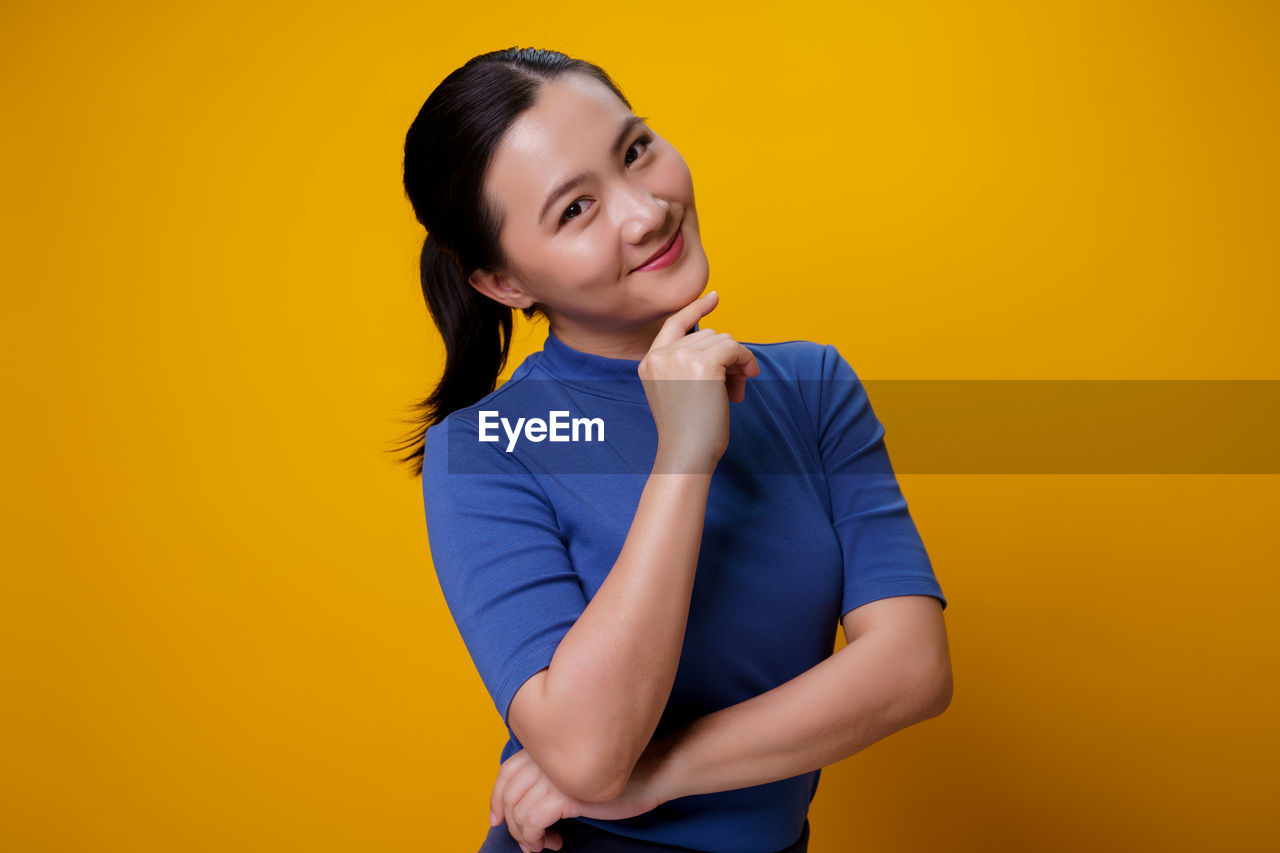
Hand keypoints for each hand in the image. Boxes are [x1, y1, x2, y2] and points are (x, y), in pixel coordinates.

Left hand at [489, 749, 664, 851]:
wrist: (651, 773)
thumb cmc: (617, 773)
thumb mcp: (576, 769)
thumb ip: (551, 774)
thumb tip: (522, 803)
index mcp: (546, 748)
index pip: (506, 771)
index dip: (496, 798)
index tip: (497, 819)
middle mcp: (545, 758)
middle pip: (508, 795)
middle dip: (511, 825)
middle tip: (528, 842)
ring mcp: (554, 775)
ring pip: (518, 814)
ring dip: (527, 837)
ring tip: (543, 845)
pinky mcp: (565, 795)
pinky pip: (533, 824)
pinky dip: (537, 839)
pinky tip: (555, 842)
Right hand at [639, 290, 760, 473]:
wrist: (687, 454)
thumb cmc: (688, 433)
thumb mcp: (677, 392)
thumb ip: (688, 365)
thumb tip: (725, 345)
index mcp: (649, 362)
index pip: (674, 323)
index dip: (696, 309)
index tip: (714, 297)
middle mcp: (661, 355)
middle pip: (708, 335)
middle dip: (726, 358)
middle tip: (733, 387)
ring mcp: (680, 356)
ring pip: (723, 340)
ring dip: (737, 364)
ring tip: (733, 394)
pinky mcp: (703, 363)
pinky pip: (735, 348)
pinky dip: (746, 363)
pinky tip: (743, 385)